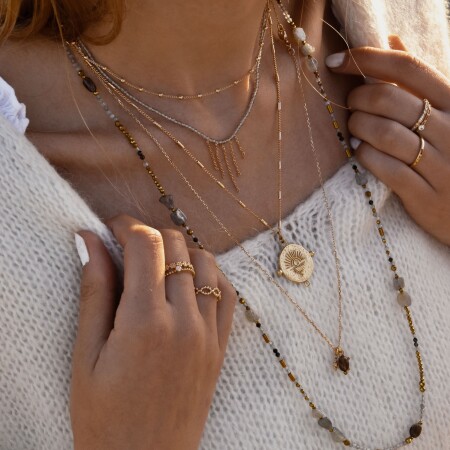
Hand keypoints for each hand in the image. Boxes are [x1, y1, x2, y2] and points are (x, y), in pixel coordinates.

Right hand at [71, 215, 235, 449]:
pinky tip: (190, 281)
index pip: (146, 244)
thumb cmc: (105, 417)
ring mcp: (208, 332)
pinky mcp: (221, 345)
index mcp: (145, 321)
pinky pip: (227, 291)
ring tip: (157, 265)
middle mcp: (184, 320)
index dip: (126, 225)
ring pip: (206, 261)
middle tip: (129, 248)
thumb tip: (90, 241)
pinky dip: (210, 273)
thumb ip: (94, 292)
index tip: (112, 227)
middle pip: (177, 245)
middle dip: (150, 236)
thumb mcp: (86, 355)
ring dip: (181, 251)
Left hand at [326, 37, 449, 244]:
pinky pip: (384, 168)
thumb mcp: (445, 112)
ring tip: (354, 128)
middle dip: (358, 99)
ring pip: (384, 134)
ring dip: (357, 127)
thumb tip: (391, 39)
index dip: (367, 58)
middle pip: (389, 100)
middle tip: (351, 105)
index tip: (336, 62)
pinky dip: (364, 155)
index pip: (409, 67)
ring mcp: (441, 165)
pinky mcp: (425, 195)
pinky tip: (359, 150)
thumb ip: (419, 79)